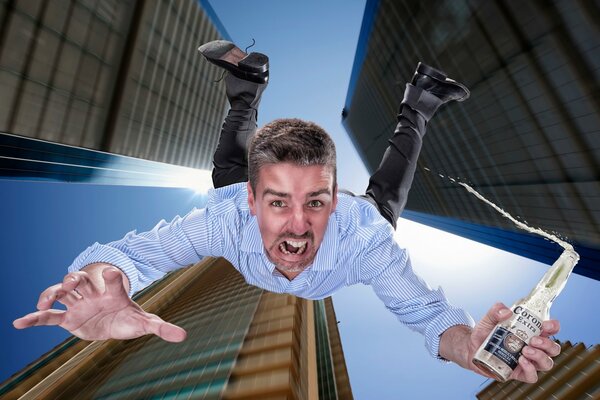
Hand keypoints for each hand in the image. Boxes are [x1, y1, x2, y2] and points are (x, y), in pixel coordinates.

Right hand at [13, 266, 186, 341]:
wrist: (115, 323)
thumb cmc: (130, 318)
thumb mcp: (145, 323)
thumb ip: (161, 328)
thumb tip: (184, 336)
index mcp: (112, 293)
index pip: (111, 280)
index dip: (110, 276)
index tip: (112, 272)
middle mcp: (92, 295)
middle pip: (80, 280)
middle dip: (75, 278)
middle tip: (73, 283)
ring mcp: (78, 305)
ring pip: (61, 292)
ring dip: (53, 292)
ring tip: (45, 301)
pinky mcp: (67, 319)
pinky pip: (48, 316)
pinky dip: (34, 318)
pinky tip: (19, 323)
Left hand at [469, 303, 560, 382]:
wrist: (471, 348)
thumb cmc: (484, 332)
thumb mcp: (488, 318)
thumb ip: (495, 311)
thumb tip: (505, 311)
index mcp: (530, 332)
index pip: (550, 329)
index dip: (553, 327)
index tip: (545, 325)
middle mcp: (532, 347)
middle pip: (553, 348)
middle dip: (547, 344)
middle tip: (533, 340)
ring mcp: (527, 361)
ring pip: (546, 363)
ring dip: (540, 356)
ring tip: (525, 350)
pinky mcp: (519, 373)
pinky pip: (532, 376)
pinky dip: (530, 369)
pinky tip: (521, 361)